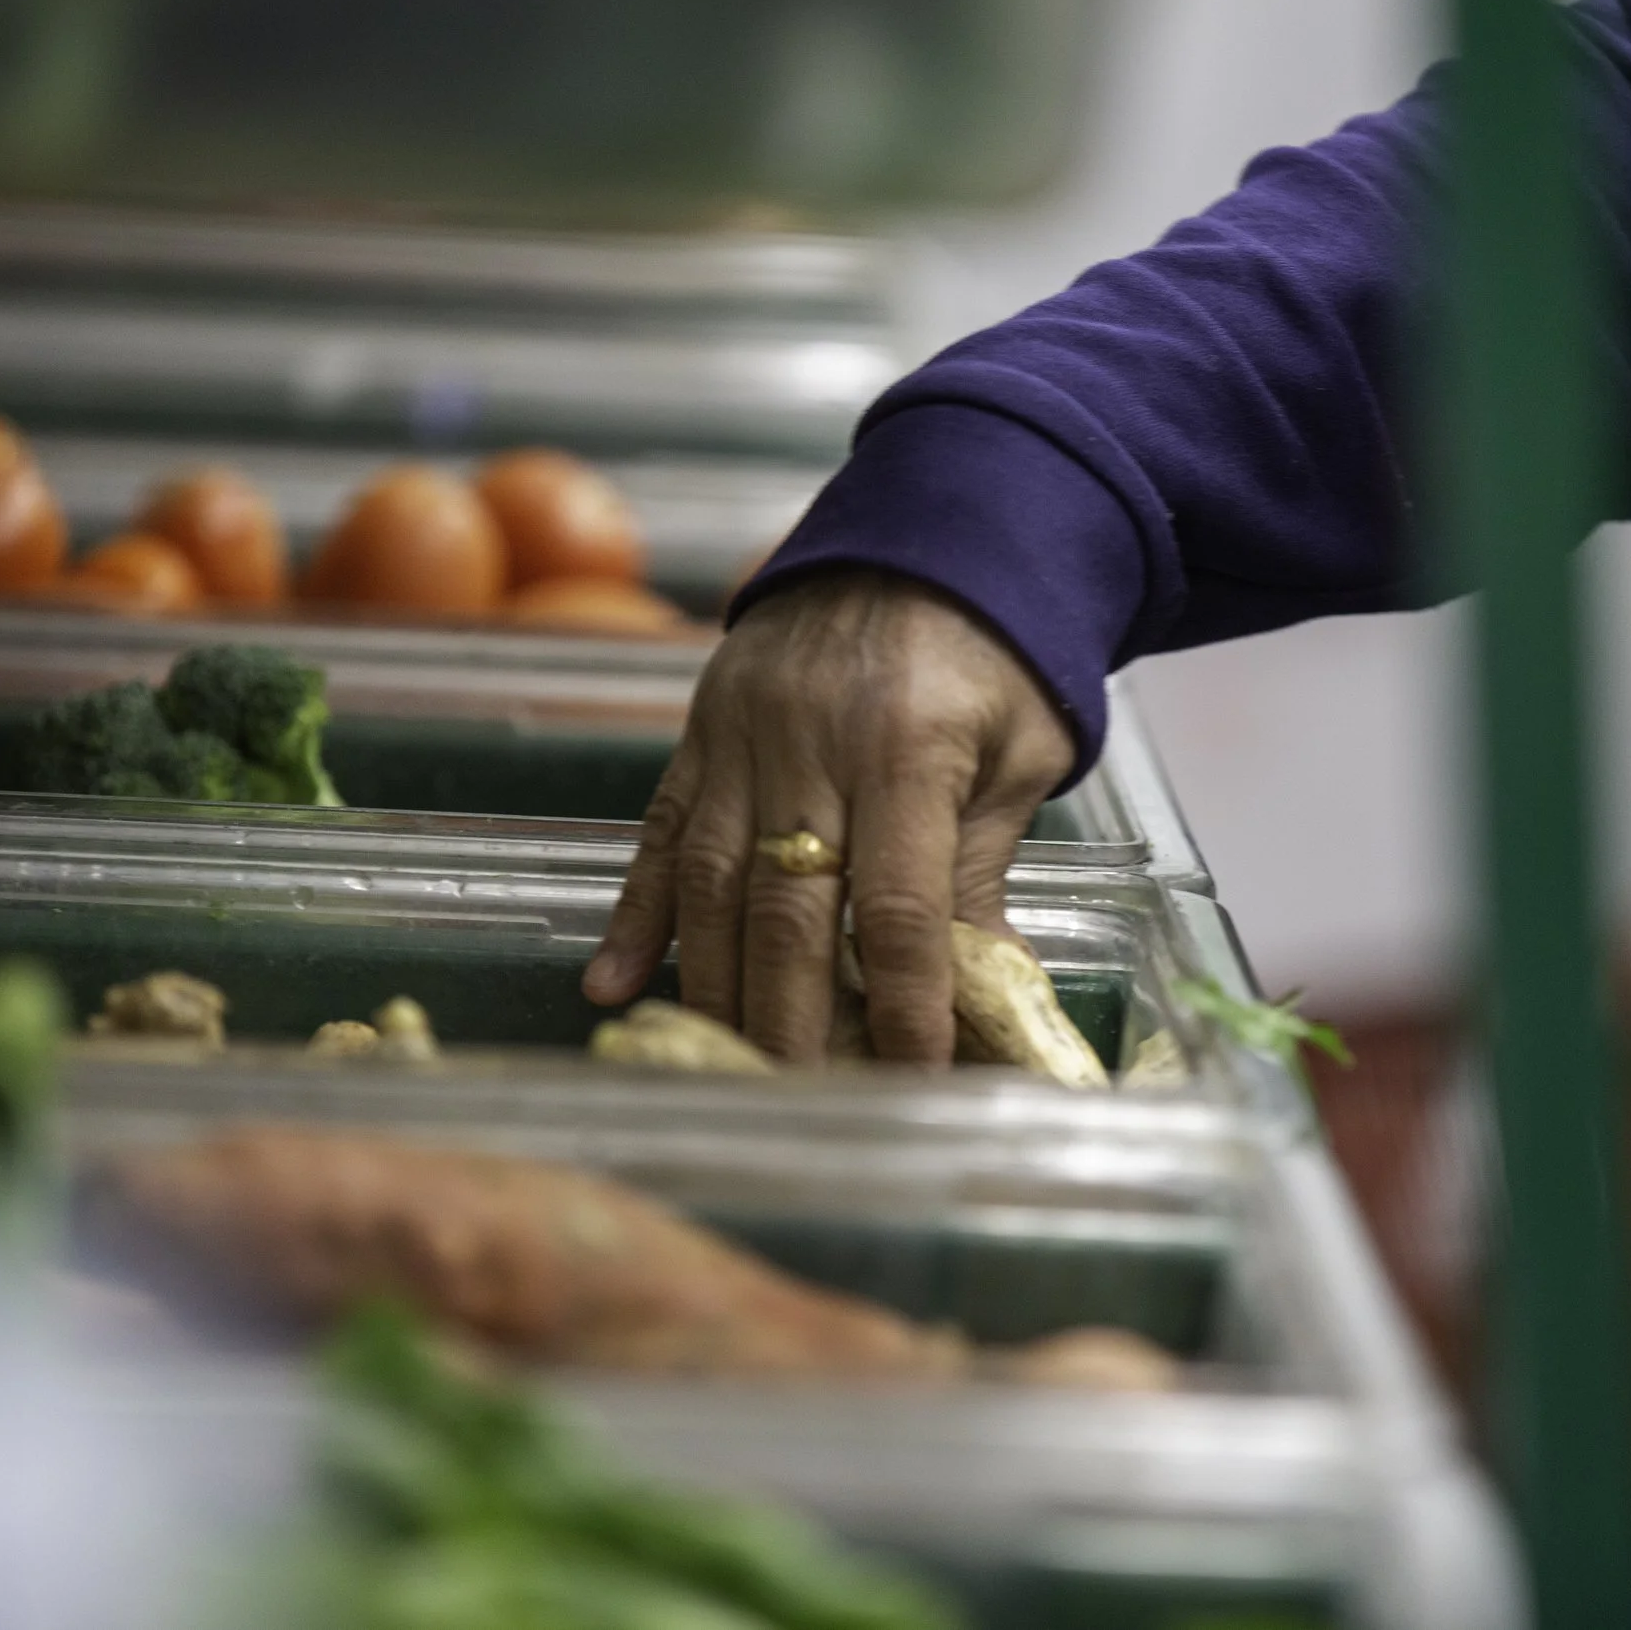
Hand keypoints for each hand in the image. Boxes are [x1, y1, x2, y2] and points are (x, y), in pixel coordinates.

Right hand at [583, 568, 1074, 1062]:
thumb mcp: (1018, 753)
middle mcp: (812, 744)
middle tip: (803, 1102)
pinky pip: (658, 834)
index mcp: (909, 749)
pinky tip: (611, 988)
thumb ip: (983, 868)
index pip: (897, 906)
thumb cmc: (995, 648)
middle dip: (794, 1020)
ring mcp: (743, 736)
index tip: (911, 1076)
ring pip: (713, 883)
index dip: (901, 1002)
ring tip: (726, 1067)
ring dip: (715, 987)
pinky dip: (633, 917)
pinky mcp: (701, 731)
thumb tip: (984, 991)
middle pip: (789, 909)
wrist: (926, 529)